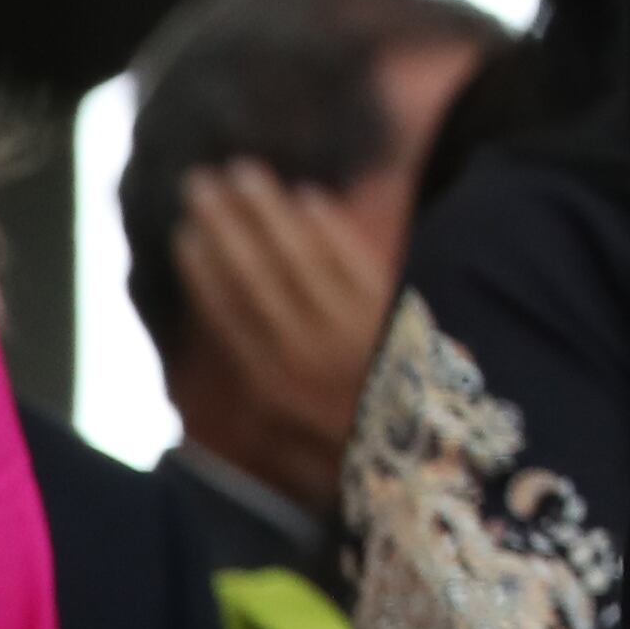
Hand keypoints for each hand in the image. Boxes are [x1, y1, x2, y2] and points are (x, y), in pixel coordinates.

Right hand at [169, 162, 394, 509]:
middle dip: (226, 227)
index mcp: (274, 388)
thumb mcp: (302, 449)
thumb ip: (262, 409)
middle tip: (201, 182)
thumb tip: (222, 377)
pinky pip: (353, 260)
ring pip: (300, 259)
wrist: (445, 454)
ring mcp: (349, 327)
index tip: (183, 234)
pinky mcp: (392, 309)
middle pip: (257, 277)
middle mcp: (304, 352)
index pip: (230, 317)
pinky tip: (310, 198)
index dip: (203, 273)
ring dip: (269, 213)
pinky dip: (329, 229)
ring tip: (246, 173)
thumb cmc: (370, 453)